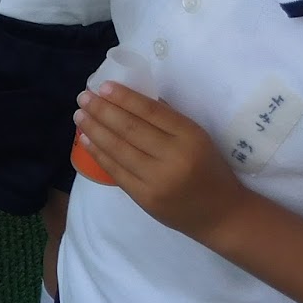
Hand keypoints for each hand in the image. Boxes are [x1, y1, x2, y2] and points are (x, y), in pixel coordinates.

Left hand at [74, 83, 249, 241]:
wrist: (222, 215)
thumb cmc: (209, 169)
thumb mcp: (198, 138)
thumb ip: (168, 121)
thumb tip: (130, 98)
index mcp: (190, 136)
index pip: (151, 111)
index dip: (124, 97)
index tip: (102, 86)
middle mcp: (173, 157)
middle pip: (130, 129)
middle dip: (102, 110)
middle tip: (82, 97)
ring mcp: (157, 180)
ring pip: (119, 149)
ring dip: (95, 129)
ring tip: (79, 115)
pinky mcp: (145, 198)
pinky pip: (116, 171)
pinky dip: (99, 153)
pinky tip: (87, 140)